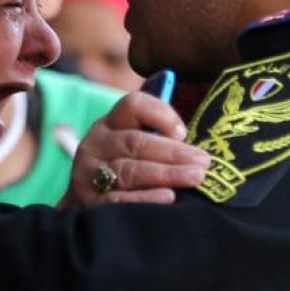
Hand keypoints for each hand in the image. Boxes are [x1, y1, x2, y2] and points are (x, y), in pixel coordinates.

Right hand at [58, 92, 209, 207]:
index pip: (133, 105)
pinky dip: (145, 198)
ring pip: (130, 170)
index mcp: (110, 123)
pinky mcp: (89, 202)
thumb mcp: (132, 141)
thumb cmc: (124, 167)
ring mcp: (89, 174)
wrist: (85, 205)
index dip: (160, 114)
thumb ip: (155, 125)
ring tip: (195, 177)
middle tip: (203, 162)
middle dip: (173, 152)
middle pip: (136, 142)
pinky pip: (118, 200)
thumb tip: (175, 85)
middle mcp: (96, 144)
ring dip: (166, 174)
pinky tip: (168, 197)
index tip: (183, 131)